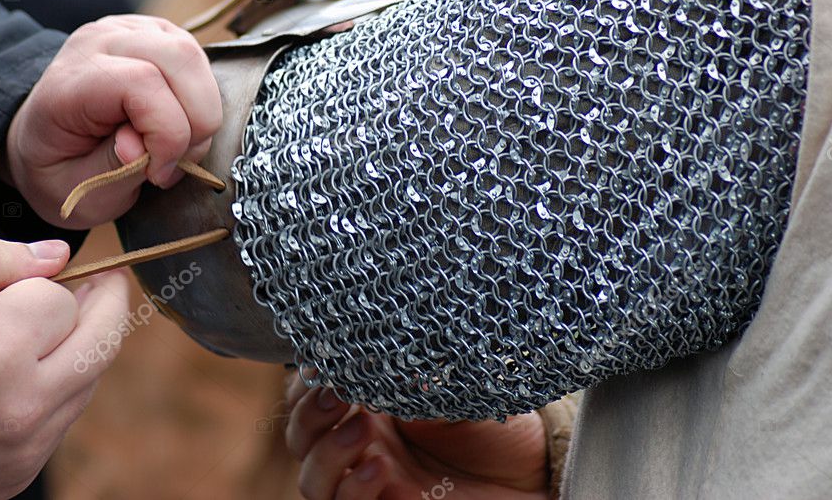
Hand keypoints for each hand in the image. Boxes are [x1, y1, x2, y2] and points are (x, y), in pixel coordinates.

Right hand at [0, 239, 129, 499]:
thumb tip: (55, 253)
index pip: (61, 299)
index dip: (43, 281)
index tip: (24, 278)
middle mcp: (24, 406)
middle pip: (102, 340)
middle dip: (105, 302)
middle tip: (100, 279)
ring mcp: (26, 447)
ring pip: (89, 379)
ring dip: (84, 345)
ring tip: (52, 323)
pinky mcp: (20, 473)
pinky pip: (64, 416)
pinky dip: (61, 385)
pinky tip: (27, 370)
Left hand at [1, 14, 222, 228]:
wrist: (45, 140)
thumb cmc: (62, 168)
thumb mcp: (76, 188)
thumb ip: (112, 169)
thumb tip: (143, 147)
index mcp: (69, 82)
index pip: (141, 81)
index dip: (168, 132)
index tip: (160, 172)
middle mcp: (98, 43)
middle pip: (178, 57)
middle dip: (196, 121)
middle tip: (176, 161)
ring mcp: (128, 30)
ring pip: (193, 54)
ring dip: (202, 109)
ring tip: (179, 145)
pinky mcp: (154, 32)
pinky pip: (195, 57)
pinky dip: (200, 96)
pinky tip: (180, 121)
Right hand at [286, 377, 548, 499]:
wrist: (532, 479)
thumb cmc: (496, 429)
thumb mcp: (456, 388)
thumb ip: (415, 374)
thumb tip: (380, 346)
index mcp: (369, 406)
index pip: (309, 394)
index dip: (306, 382)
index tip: (324, 364)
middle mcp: (362, 444)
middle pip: (299, 435)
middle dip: (308, 413)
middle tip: (337, 394)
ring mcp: (369, 481)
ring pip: (310, 476)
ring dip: (326, 451)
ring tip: (362, 428)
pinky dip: (351, 487)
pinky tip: (378, 467)